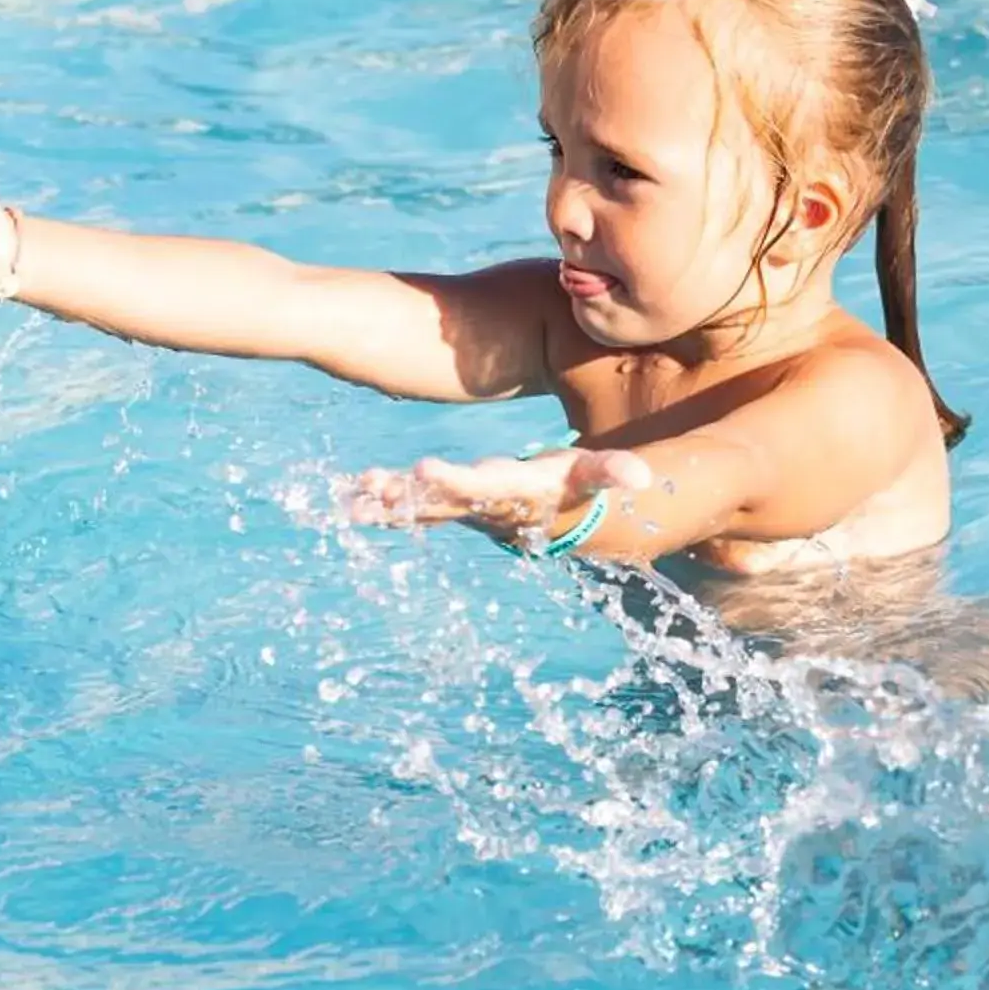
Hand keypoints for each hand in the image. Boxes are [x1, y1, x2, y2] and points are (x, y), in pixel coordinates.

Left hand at [343, 445, 653, 550]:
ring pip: (419, 509)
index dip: (455, 481)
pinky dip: (379, 503)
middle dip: (409, 495)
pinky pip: (408, 507)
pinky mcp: (445, 506)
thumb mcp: (592, 476)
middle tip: (375, 486)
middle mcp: (482, 508)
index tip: (424, 468)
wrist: (557, 522)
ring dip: (385, 504)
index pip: (483, 488)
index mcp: (514, 496)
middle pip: (441, 502)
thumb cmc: (573, 487)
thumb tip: (642, 475)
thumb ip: (612, 472)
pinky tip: (346, 499)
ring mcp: (461, 511)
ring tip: (350, 499)